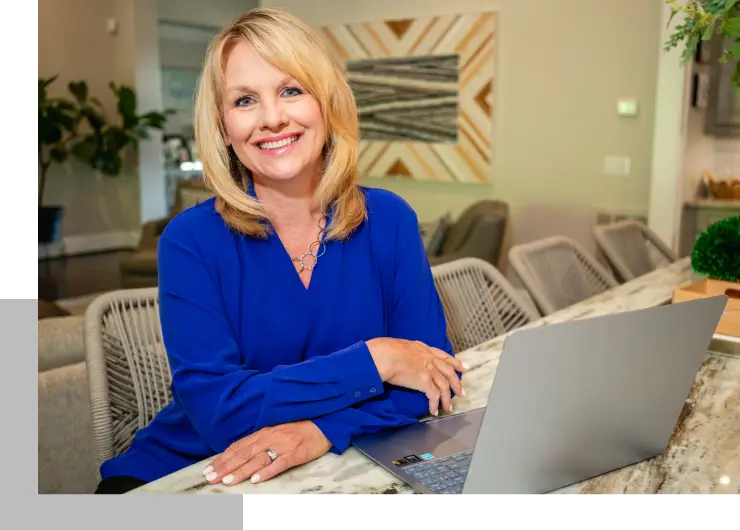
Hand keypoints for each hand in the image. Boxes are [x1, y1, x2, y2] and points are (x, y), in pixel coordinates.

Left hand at [203, 421, 330, 485]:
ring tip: (227, 482)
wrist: (323, 422)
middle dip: (226, 467)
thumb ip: (258, 441)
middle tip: (211, 478)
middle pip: (243, 454)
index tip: (208, 469)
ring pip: (258, 460)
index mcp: (263, 433)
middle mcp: (269, 438)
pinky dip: (267, 472)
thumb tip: (238, 455)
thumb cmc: (298, 428)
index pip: (238, 447)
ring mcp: (283, 445)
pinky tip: (256, 480)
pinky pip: (280, 463)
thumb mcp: (275, 431)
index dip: (222, 459)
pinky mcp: (296, 452)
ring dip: (241, 471)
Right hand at [366, 338, 466, 415]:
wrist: (383, 355)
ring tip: (448, 408)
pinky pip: (434, 396)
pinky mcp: (424, 381)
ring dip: (447, 399)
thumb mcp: (400, 346)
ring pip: (444, 386)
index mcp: (423, 349)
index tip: (463, 368)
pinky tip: (434, 411)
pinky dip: (435, 404)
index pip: (443, 356)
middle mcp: (429, 359)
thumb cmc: (384, 350)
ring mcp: (429, 370)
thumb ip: (406, 352)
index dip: (455, 363)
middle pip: (448, 372)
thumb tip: (402, 357)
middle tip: (462, 393)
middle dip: (457, 384)